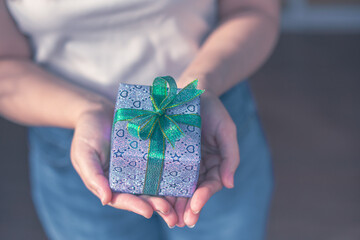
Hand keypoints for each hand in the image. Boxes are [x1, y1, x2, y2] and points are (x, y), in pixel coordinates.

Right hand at [69, 98, 177, 226]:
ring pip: (153, 183)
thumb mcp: (84, 154)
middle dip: (155, 204)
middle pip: (141, 195)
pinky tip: (182, 177)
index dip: (135, 206)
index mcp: (108, 183)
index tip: (148, 212)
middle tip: (169, 210)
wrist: (98, 110)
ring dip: (165, 194)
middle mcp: (125, 178)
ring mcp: (137, 166)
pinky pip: (158, 164)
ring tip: (178, 200)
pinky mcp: (147, 154)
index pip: (122, 199)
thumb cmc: (87, 133)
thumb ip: (93, 176)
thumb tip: (105, 200)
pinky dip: (169, 172)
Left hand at [173, 91, 239, 226]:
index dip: (204, 198)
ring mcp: (182, 162)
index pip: (210, 185)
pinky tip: (153, 198)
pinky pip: (163, 173)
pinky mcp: (167, 156)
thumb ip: (230, 156)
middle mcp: (198, 166)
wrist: (190, 92)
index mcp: (214, 163)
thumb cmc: (212, 110)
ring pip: (178, 187)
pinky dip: (160, 187)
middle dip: (188, 208)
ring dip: (173, 204)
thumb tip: (230, 184)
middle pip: (193, 191)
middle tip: (181, 222)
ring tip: (167, 217)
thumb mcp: (226, 129)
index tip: (195, 208)